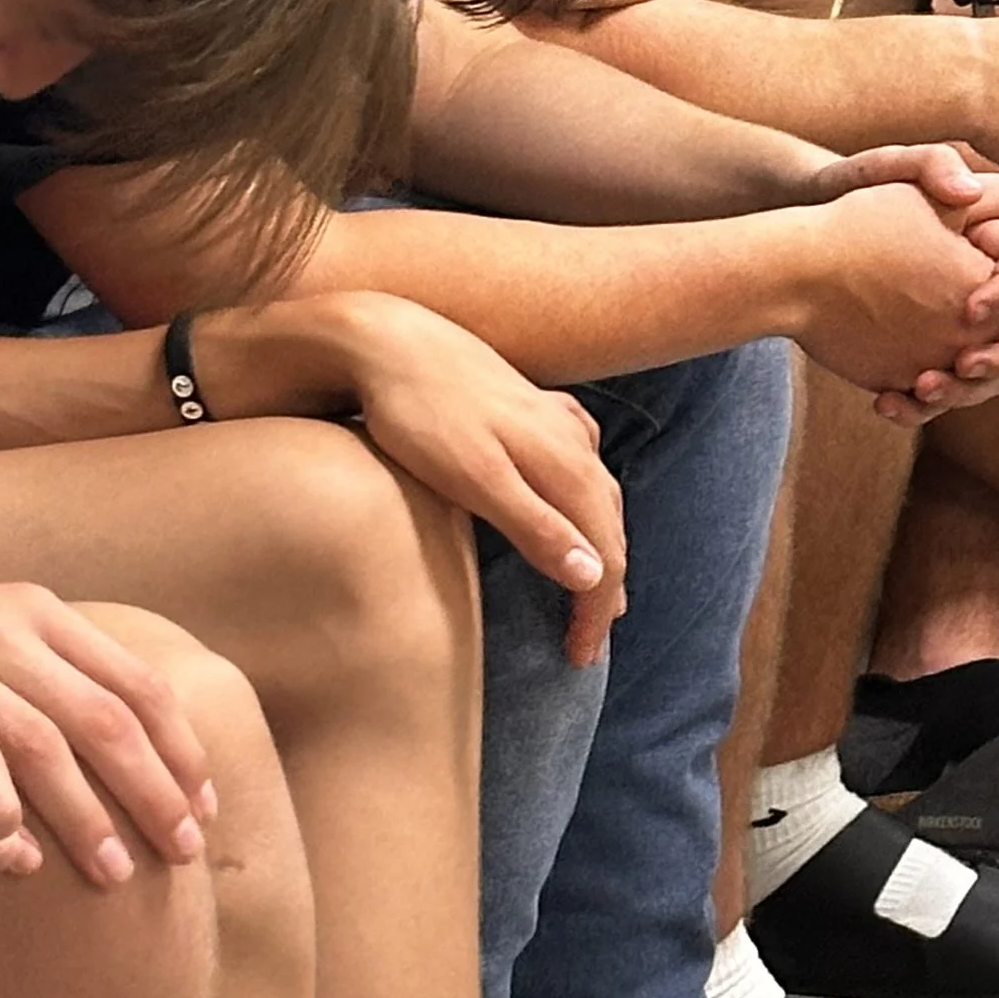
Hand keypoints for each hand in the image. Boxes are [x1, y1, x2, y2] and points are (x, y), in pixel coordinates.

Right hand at [0, 557, 213, 893]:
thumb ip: (50, 672)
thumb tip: (136, 744)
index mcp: (35, 610)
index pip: (134, 681)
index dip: (178, 747)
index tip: (206, 804)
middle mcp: (0, 625)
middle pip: (102, 718)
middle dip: (151, 790)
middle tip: (183, 852)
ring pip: (39, 747)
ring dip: (84, 818)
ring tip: (116, 874)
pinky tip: (21, 860)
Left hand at [316, 294, 626, 664]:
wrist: (387, 338)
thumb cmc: (421, 414)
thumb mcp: (475, 479)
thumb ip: (536, 526)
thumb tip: (596, 577)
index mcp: (567, 466)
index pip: (606, 557)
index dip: (597, 613)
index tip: (577, 659)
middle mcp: (574, 442)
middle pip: (610, 529)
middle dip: (605, 590)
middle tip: (586, 643)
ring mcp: (556, 421)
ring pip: (598, 496)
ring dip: (601, 547)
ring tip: (592, 587)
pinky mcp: (533, 407)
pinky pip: (579, 464)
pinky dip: (586, 501)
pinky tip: (574, 498)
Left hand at [790, 175, 998, 423]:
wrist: (800, 247)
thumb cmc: (851, 199)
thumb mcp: (886, 168)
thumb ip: (934, 164)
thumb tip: (970, 194)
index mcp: (993, 243)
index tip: (971, 308)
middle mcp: (987, 289)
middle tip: (961, 365)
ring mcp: (960, 332)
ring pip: (992, 375)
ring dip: (964, 391)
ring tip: (920, 389)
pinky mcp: (928, 360)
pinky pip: (945, 395)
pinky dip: (918, 406)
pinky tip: (885, 401)